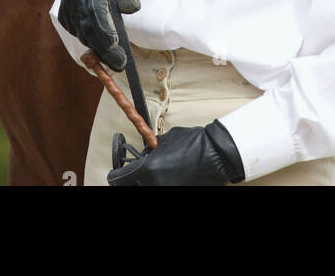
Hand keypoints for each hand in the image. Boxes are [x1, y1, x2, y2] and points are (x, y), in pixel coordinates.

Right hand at [58, 0, 140, 71]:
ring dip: (98, 48)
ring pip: (82, 33)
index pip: (96, 10)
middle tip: (120, 63)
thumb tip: (133, 6)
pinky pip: (77, 33)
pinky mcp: (64, 16)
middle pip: (88, 27)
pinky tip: (102, 48)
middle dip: (104, 48)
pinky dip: (90, 41)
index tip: (116, 44)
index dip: (104, 29)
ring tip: (115, 59)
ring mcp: (67, 8)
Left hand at [107, 120, 245, 186]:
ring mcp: (167, 191)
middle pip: (131, 187)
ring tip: (159, 174)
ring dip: (149, 183)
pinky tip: (169, 178)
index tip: (118, 174)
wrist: (217, 155)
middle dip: (134, 180)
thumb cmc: (194, 143)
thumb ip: (151, 151)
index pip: (118, 179)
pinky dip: (162, 184)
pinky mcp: (178, 193)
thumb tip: (144, 157)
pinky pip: (162, 188)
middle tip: (139, 174)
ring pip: (148, 189)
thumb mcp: (165, 141)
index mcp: (147, 169)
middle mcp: (154, 185)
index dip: (117, 175)